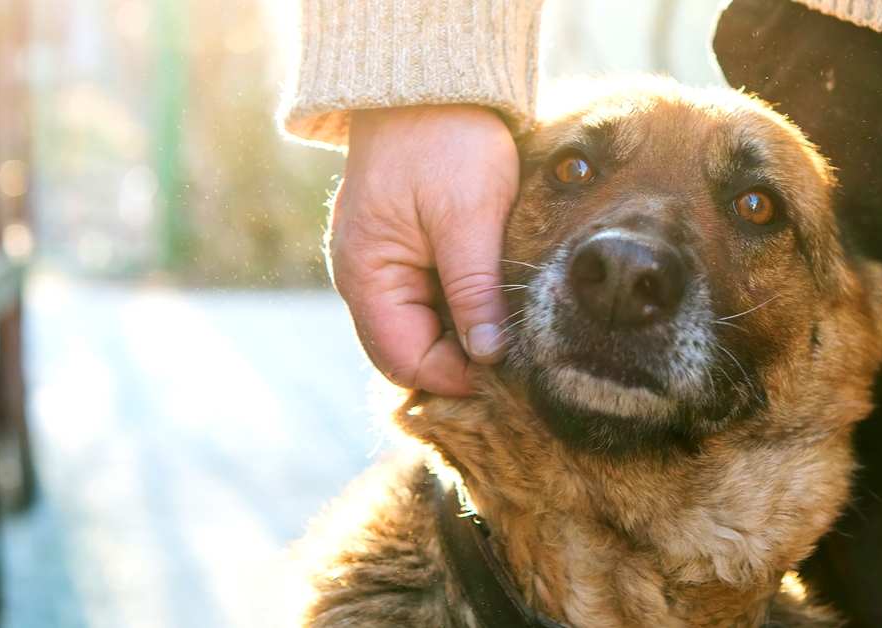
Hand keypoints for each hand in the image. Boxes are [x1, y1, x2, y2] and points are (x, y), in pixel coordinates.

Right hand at [329, 105, 517, 395]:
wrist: (432, 83)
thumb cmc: (446, 141)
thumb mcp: (467, 217)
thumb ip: (473, 289)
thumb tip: (488, 356)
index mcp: (366, 275)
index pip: (405, 361)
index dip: (457, 377)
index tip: (510, 372)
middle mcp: (363, 280)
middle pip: (410, 352)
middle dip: (461, 361)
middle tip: (518, 357)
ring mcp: (381, 266)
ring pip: (423, 330)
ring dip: (464, 335)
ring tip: (511, 327)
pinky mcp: (402, 253)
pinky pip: (428, 301)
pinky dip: (461, 308)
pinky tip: (496, 299)